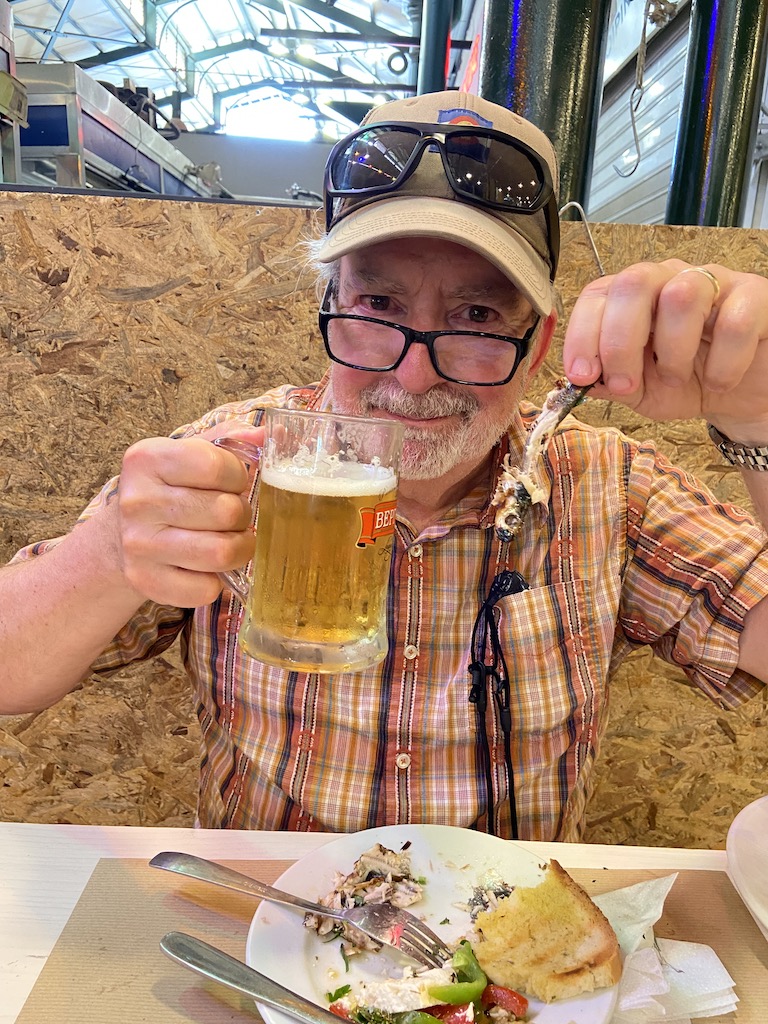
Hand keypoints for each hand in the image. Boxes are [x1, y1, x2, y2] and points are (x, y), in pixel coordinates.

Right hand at [115, 420, 263, 606]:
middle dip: (241, 514)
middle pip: (226, 512)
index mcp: (147, 459)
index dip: (238, 476)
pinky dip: (217, 581)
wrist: (119, 536)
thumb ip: (230, 441)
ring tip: (232, 540)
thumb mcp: (189, 455)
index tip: (232, 483)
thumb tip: (273, 435)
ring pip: (221, 553)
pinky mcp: (147, 582)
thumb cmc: (169, 490)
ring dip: (240, 549)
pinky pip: (207, 588)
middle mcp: (138, 501)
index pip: (216, 466)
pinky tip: (207, 566)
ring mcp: (139, 545)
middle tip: (232, 515)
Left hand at [562, 259, 767, 442]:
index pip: (598, 295)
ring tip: (678, 378)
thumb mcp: (638, 390)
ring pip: (682, 296)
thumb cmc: (686, 383)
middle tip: (626, 385)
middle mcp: (669, 280)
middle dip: (620, 340)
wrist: (739, 396)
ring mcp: (714, 282)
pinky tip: (721, 381)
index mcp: (633, 298)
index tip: (582, 375)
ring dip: (673, 352)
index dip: (583, 333)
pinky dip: (723, 364)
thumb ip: (607, 381)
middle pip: (634, 283)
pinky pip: (735, 322)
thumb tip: (578, 379)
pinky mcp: (755, 297)